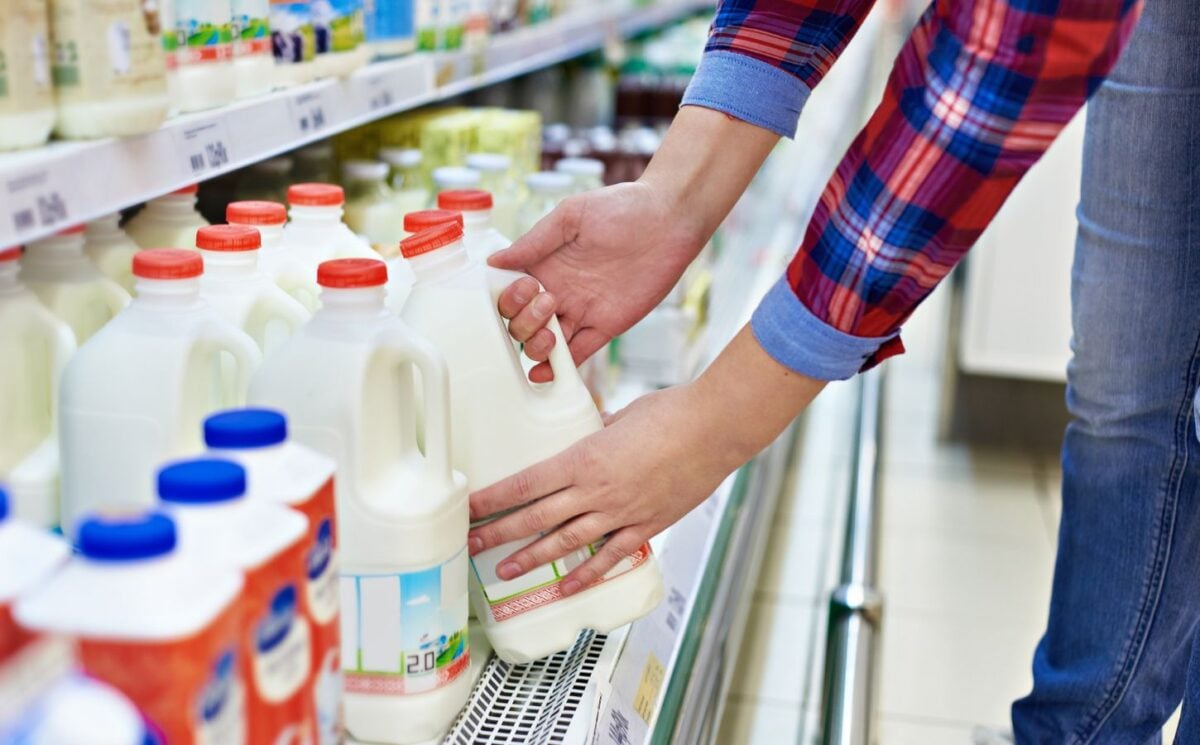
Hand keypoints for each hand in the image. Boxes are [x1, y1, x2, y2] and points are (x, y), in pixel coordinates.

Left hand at [467, 381, 738, 593]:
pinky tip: (567, 587)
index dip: (493, 500)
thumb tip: (589, 431)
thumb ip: (598, 430)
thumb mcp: (621, 416)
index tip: (471, 508)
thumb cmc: (671, 414)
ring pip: (565, 542)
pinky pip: (609, 557)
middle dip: (498, 533)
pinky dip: (587, 575)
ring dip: (532, 558)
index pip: (525, 484)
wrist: (714, 430)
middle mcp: (596, 491)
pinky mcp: (645, 526)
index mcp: (583, 459)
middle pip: (535, 518)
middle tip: (470, 544)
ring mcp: (620, 513)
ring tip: (504, 570)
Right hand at [492, 180, 704, 381]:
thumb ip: (534, 242)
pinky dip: (560, 367)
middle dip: (525, 322)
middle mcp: (559, 291)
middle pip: (523, 324)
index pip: (512, 294)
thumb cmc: (621, 207)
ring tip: (551, 333)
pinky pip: (578, 353)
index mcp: (545, 265)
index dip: (510, 298)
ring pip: (545, 343)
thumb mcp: (570, 216)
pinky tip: (545, 372)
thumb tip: (494, 261)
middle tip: (548, 301)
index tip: (525, 287)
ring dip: (538, 346)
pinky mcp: (606, 326)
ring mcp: (581, 311)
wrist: (668, 220)